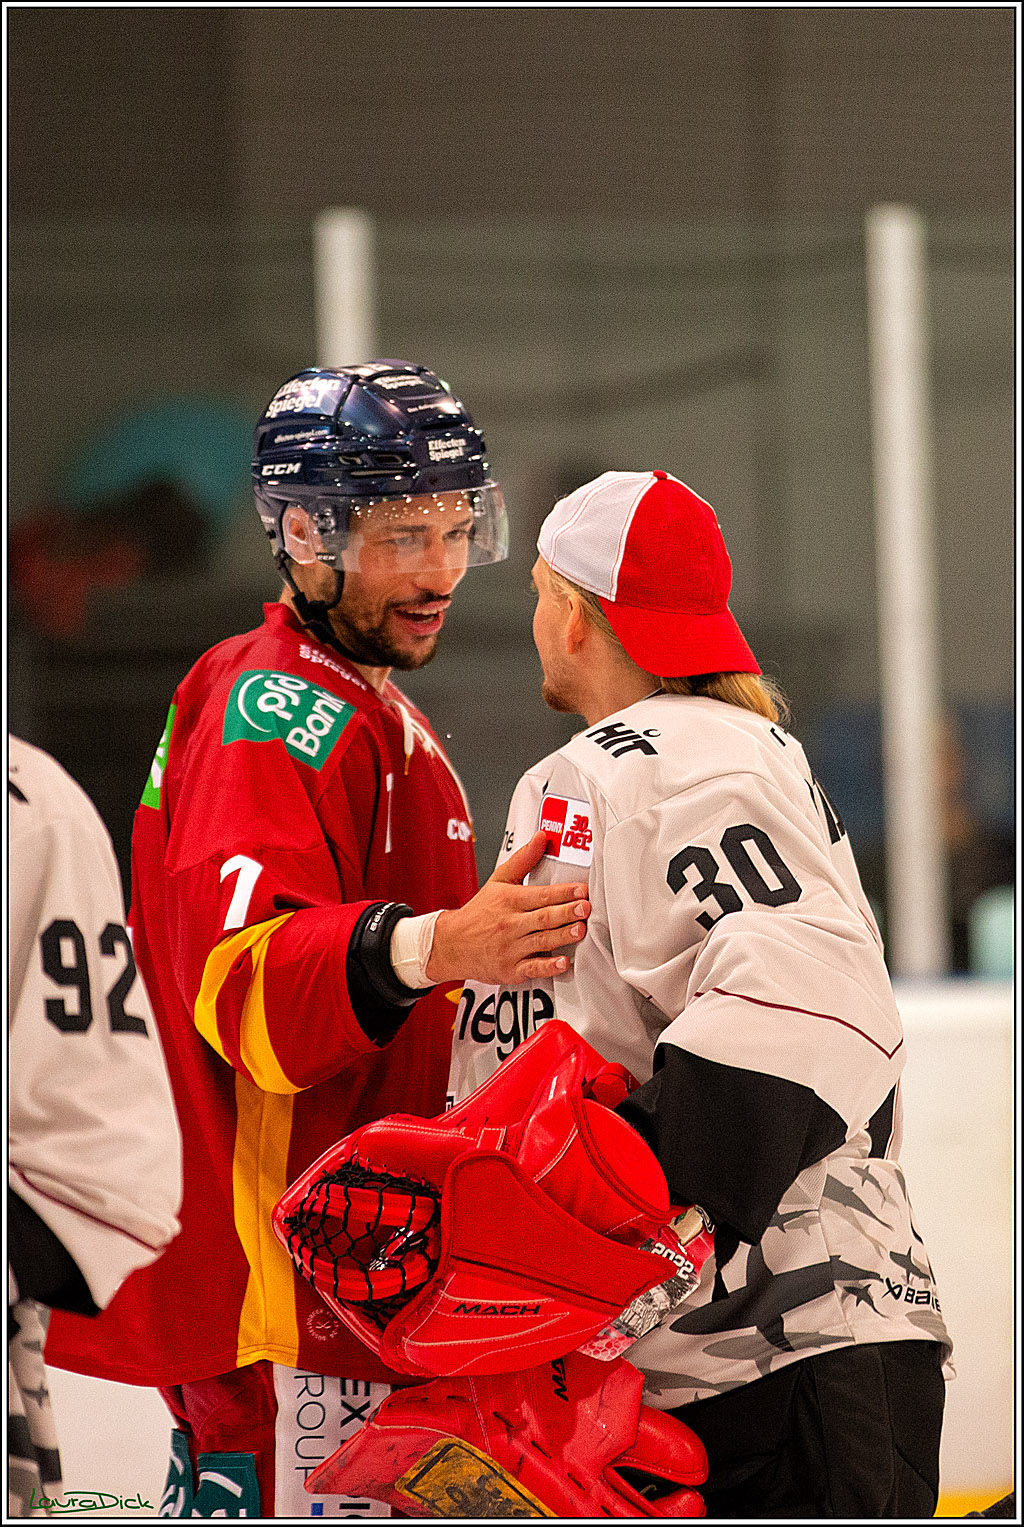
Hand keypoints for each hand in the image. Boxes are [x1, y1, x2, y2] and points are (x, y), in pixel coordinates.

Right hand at [427, 831, 590, 984]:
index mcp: (510, 900)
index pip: (540, 894)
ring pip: (541, 941)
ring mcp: (511, 948)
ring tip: (580, 930)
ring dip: (562, 936)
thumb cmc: (479, 912)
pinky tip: (563, 962)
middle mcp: (511, 924)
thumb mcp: (498, 881)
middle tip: (585, 908)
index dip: (562, 892)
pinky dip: (548, 966)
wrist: (451, 944)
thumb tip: (541, 838)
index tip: (581, 890)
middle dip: (566, 912)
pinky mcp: (511, 969)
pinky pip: (532, 968)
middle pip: (543, 917)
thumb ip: (523, 860)